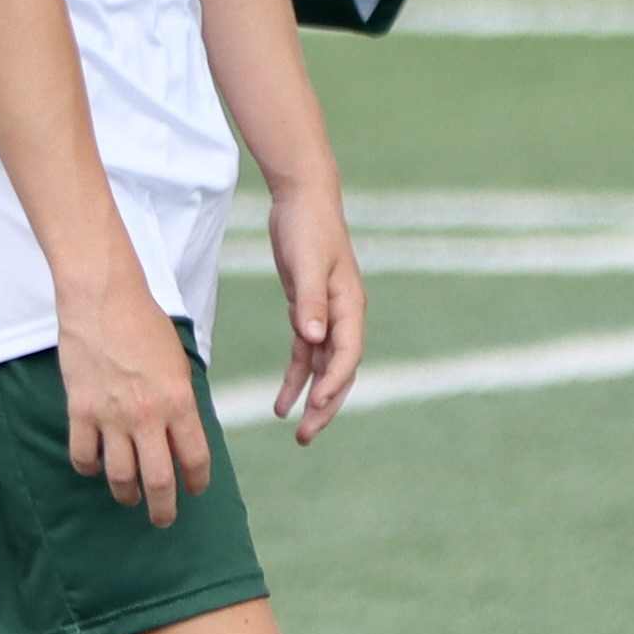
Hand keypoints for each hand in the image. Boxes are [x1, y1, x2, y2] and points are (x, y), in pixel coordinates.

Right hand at [56, 279, 213, 524]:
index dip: (197, 483)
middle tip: (163, 519)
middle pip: (158, 482)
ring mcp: (110, 416)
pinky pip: (83, 457)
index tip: (195, 491)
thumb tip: (182, 437)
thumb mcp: (178, 363)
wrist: (103, 298)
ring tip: (129, 498)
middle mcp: (147, 415)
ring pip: (119, 477)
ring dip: (126, 495)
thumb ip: (181, 403)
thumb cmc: (145, 325)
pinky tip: (95, 466)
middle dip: (164, 509)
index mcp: (179, 402)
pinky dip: (89, 469)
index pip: (195, 460)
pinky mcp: (80, 410)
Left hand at [264, 185, 363, 439]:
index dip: (333, 383)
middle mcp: (344, 316)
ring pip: (322, 368)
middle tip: (306, 435)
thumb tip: (315, 339)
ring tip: (294, 429)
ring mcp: (327, 316)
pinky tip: (282, 400)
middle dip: (325, 405)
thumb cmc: (307, 226)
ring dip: (310, 397)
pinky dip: (295, 377)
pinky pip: (304, 354)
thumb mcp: (306, 263)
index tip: (316, 405)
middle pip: (340, 371)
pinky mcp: (308, 311)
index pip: (347, 355)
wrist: (301, 198)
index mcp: (350, 306)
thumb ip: (311, 302)